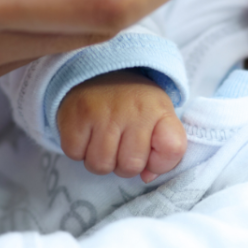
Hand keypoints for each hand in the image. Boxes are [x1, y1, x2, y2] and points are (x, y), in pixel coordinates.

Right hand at [57, 70, 187, 182]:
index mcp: (159, 110)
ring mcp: (101, 113)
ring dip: (100, 159)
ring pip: (100, 165)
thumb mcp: (157, 117)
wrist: (97, 69)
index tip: (151, 150)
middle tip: (120, 143)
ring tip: (103, 139)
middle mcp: (133, 110)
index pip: (173, 149)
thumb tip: (147, 178)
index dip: (161, 162)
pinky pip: (75, 154)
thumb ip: (162, 150)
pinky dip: (78, 150)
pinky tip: (86, 132)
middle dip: (123, 164)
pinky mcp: (74, 116)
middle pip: (130, 166)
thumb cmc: (132, 102)